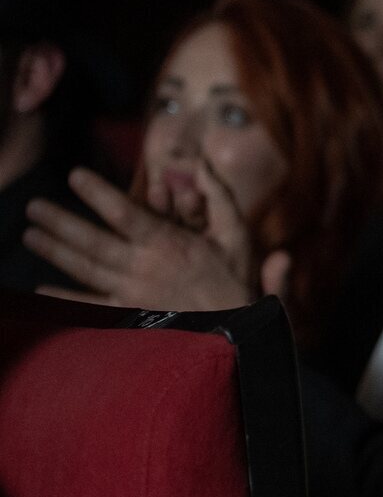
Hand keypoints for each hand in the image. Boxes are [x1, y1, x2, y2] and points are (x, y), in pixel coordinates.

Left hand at [24, 160, 286, 309]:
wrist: (236, 332)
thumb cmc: (236, 282)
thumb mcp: (237, 236)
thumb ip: (220, 199)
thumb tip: (204, 164)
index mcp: (170, 244)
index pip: (125, 214)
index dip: (98, 193)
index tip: (74, 176)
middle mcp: (145, 267)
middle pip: (94, 242)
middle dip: (61, 222)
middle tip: (34, 206)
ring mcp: (134, 293)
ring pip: (87, 269)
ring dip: (56, 251)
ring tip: (30, 235)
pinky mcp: (132, 315)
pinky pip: (93, 306)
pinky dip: (66, 299)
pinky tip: (42, 290)